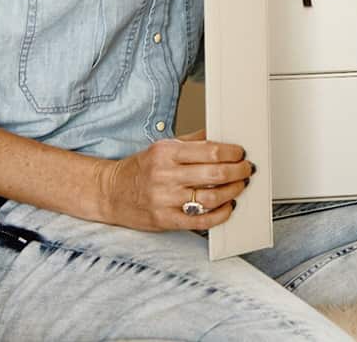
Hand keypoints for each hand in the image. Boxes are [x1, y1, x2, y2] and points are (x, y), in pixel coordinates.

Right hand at [96, 129, 253, 231]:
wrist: (109, 193)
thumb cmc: (139, 170)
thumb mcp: (162, 147)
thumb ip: (193, 141)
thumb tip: (221, 136)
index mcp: (166, 153)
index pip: (210, 151)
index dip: (233, 152)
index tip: (241, 153)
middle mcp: (165, 175)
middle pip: (215, 173)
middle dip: (238, 171)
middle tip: (247, 169)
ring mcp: (165, 200)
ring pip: (211, 197)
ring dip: (233, 191)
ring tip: (240, 186)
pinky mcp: (165, 220)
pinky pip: (200, 221)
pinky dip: (220, 214)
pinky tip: (227, 207)